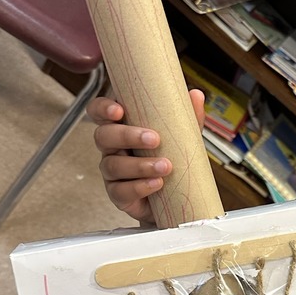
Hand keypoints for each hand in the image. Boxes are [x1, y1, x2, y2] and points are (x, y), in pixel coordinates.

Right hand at [88, 90, 204, 223]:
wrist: (176, 200)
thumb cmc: (172, 162)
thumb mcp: (181, 138)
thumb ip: (187, 118)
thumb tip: (195, 95)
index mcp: (122, 128)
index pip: (99, 112)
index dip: (103, 109)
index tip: (119, 110)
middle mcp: (112, 148)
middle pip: (103, 136)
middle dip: (127, 136)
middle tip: (154, 139)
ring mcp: (112, 173)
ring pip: (113, 165)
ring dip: (139, 165)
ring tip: (165, 167)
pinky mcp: (118, 195)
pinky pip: (120, 191)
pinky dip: (140, 187)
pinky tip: (157, 184)